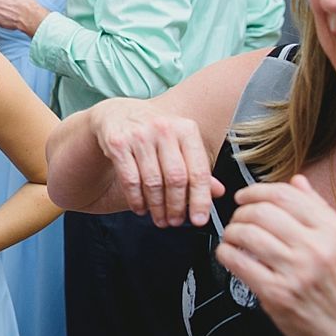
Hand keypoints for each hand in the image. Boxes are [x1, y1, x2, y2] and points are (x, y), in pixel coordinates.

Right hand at [90, 99, 223, 227]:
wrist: (118, 113)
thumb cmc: (154, 133)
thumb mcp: (179, 144)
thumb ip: (197, 167)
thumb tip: (217, 192)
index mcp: (186, 129)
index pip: (198, 171)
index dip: (200, 200)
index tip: (199, 220)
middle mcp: (164, 128)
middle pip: (176, 178)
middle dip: (176, 206)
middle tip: (175, 222)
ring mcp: (139, 135)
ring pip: (152, 181)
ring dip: (156, 207)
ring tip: (159, 219)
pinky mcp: (118, 143)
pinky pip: (130, 180)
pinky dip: (136, 200)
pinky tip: (140, 208)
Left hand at [216, 174, 335, 335]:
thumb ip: (318, 211)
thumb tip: (298, 182)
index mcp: (331, 232)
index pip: (285, 195)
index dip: (257, 191)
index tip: (245, 196)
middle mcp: (314, 249)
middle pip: (261, 212)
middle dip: (241, 211)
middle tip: (238, 219)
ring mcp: (295, 271)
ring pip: (246, 233)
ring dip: (231, 232)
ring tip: (233, 237)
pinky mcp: (276, 293)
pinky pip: (237, 261)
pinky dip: (225, 253)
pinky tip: (229, 254)